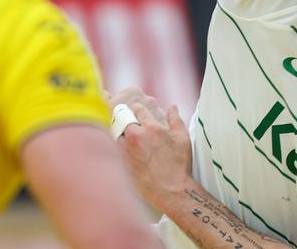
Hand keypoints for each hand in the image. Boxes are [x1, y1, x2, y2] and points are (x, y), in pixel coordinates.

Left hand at [111, 90, 192, 209]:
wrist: (171, 190)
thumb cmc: (179, 165)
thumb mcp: (182, 138)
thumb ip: (175, 119)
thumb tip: (172, 106)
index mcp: (151, 127)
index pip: (137, 109)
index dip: (137, 109)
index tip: (137, 111)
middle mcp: (136, 136)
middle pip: (123, 119)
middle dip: (127, 120)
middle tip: (130, 123)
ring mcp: (126, 149)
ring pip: (116, 133)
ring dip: (121, 133)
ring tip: (128, 139)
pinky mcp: (121, 162)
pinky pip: (114, 149)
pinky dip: (118, 147)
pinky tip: (125, 151)